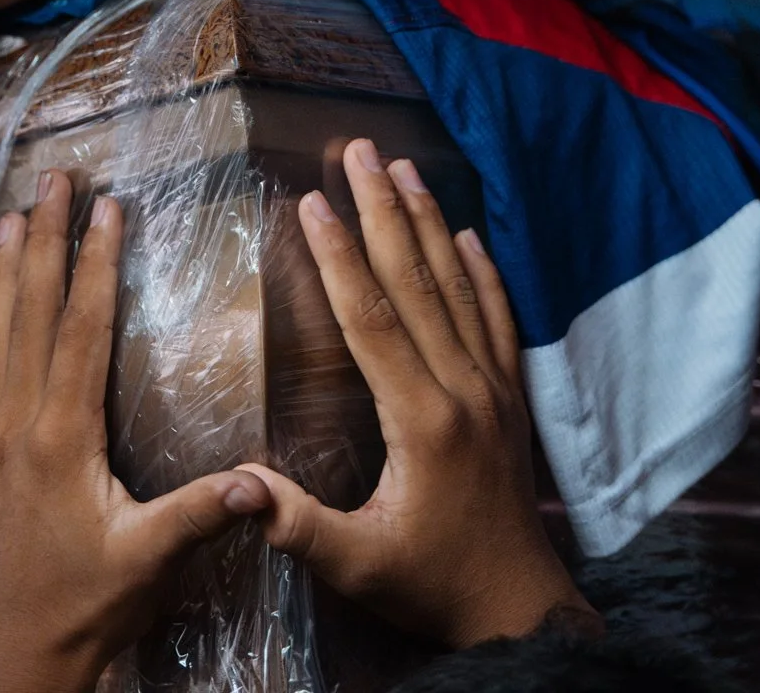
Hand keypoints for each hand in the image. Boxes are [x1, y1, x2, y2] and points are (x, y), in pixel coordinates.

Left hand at [0, 173, 273, 692]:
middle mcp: (15, 425)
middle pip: (29, 313)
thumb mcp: (153, 557)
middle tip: (51, 180)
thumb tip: (263, 481)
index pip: (80, 330)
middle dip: (42, 241)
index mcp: (61, 437)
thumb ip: (202, 511)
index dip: (94, 265)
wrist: (25, 648)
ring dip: (1, 274)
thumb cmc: (94, 600)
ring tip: (8, 217)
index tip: (106, 208)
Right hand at [239, 140, 597, 650]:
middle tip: (361, 150)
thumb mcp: (360, 565)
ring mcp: (493, 389)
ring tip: (406, 168)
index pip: (372, 320)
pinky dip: (483, 271)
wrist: (518, 608)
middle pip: (417, 281)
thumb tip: (241, 488)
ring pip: (458, 286)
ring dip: (429, 223)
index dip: (339, 257)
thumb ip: (301, 527)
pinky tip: (469, 236)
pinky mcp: (510, 398)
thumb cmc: (433, 585)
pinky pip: (497, 317)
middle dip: (383, 210)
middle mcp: (462, 389)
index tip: (313, 203)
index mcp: (421, 420)